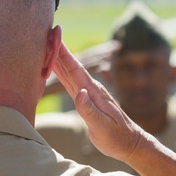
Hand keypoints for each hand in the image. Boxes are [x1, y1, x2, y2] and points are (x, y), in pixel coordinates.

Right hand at [52, 41, 145, 161]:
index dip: (63, 53)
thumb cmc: (117, 137)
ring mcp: (88, 93)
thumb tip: (79, 92)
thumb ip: (90, 110)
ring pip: (69, 72)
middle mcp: (90, 89)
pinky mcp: (86, 99)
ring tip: (46, 44)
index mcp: (93, 92)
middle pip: (70, 66)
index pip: (75, 69)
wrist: (129, 143)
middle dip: (58, 49)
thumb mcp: (102, 127)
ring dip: (58, 58)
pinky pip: (70, 81)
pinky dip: (61, 72)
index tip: (54, 36)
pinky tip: (54, 66)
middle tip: (46, 32)